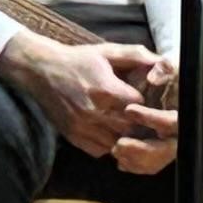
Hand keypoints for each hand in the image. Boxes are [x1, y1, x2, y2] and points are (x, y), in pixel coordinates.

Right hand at [3, 35, 178, 165]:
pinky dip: (107, 144)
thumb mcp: (107, 52)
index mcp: (105, 89)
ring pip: (116, 143)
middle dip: (138, 122)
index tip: (145, 99)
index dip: (145, 103)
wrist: (42, 70)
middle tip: (140, 115)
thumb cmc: (78, 59)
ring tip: (125, 125)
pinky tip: (108, 131)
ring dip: (124, 136)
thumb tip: (160, 60)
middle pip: (130, 128)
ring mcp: (83, 127)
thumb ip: (135, 55)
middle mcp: (94, 112)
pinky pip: (99, 151)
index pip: (138, 106)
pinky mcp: (74, 137)